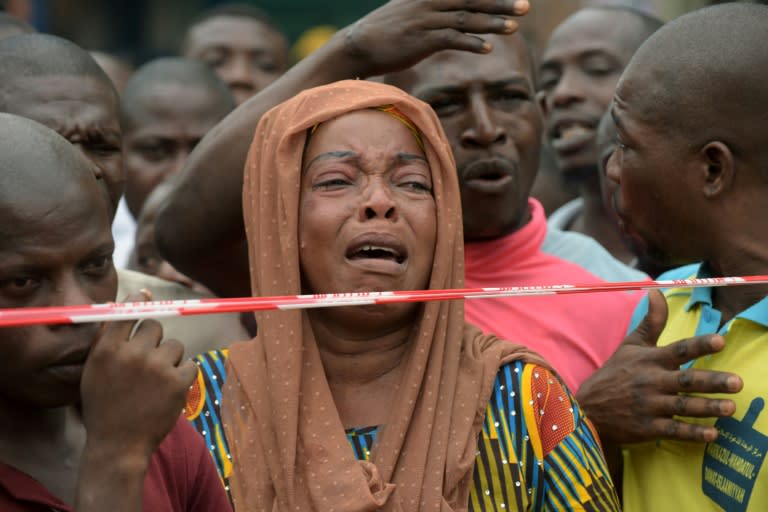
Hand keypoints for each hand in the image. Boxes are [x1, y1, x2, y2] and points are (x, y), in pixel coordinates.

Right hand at [79, 290, 197, 459]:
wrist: (118, 445)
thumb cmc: (104, 407)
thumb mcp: (94, 370)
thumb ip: (107, 339)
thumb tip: (124, 304)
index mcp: (107, 350)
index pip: (128, 311)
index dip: (138, 302)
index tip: (146, 296)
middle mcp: (133, 354)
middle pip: (155, 326)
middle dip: (153, 340)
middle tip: (147, 361)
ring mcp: (158, 367)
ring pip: (175, 345)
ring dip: (169, 359)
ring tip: (156, 382)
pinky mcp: (179, 382)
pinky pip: (190, 364)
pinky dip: (183, 375)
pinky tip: (168, 390)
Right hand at [338, 0, 529, 76]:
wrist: (360, 45)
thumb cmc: (387, 31)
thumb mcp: (410, 11)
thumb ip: (433, 7)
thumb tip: (452, 9)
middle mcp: (431, 2)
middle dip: (501, 2)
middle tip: (526, 6)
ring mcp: (426, 20)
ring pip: (466, 19)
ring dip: (492, 23)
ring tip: (514, 26)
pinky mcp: (422, 40)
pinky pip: (452, 39)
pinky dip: (471, 43)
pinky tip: (488, 48)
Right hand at [576, 290, 742, 443]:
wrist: (587, 408)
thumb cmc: (614, 373)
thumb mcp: (631, 345)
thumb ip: (651, 321)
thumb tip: (656, 291)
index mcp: (650, 360)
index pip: (678, 349)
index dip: (699, 345)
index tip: (719, 341)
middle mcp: (651, 381)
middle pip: (685, 380)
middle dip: (712, 381)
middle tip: (737, 382)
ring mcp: (649, 406)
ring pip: (683, 407)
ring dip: (708, 408)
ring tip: (730, 408)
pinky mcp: (648, 428)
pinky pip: (673, 431)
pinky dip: (692, 434)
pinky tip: (712, 434)